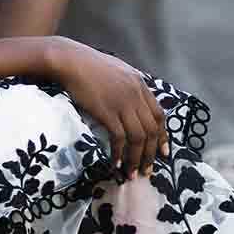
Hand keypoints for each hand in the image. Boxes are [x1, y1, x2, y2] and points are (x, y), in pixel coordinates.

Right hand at [47, 37, 169, 177]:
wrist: (70, 60)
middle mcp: (135, 94)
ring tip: (131, 173)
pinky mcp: (106, 111)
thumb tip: (135, 105)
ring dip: (136, 159)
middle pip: (151, 130)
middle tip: (147, 170)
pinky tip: (115, 163)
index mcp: (140, 85)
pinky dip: (119, 153)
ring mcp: (122, 103)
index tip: (162, 153)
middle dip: (151, 154)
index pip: (159, 115)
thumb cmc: (89, 66)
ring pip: (138, 137)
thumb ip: (130, 86)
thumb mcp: (118, 72)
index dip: (162, 136)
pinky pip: (119, 138)